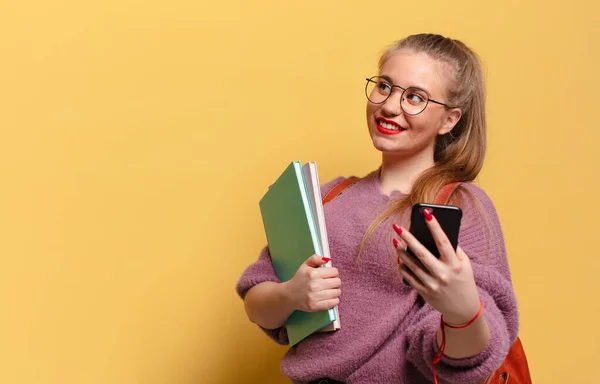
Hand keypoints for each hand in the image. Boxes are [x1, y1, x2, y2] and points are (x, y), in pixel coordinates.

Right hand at [282, 254, 340, 312]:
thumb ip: (315, 258)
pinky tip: (328, 297)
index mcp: (313, 274)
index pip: (334, 272)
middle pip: (337, 282)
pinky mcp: (315, 306)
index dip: (333, 272)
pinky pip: (333, 303)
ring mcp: (314, 297)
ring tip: (328, 290)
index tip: (329, 275)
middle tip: (329, 282)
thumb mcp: (305, 265)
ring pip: (337, 292)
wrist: (290, 295)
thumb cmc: (300, 279)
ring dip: (335, 291)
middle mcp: (314, 285)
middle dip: (335, 281)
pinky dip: (334, 300)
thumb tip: (327, 259)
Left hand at [392, 209, 480, 323]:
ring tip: (394, 241)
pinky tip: (399, 259)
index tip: (426, 213)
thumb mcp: (465, 265)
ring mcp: (432, 284)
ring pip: (412, 265)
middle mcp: (443, 274)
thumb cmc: (464, 281)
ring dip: (401, 252)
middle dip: (408, 238)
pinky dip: (403, 267)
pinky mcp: (425, 292)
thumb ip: (454, 250)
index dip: (434, 226)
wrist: (464, 310)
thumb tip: (438, 233)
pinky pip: (409, 278)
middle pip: (422, 253)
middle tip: (397, 227)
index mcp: (455, 264)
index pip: (443, 241)